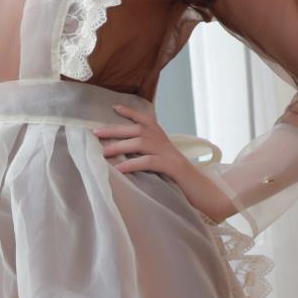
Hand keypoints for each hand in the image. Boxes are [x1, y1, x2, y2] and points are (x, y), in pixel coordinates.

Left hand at [92, 100, 231, 220]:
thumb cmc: (177, 178)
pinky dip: (132, 164)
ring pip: (140, 143)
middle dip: (114, 130)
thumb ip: (146, 153)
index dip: (129, 112)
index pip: (144, 119)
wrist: (202, 190)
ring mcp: (168, 153)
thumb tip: (122, 152)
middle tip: (95, 133)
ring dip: (119, 147)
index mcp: (161, 137)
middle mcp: (163, 141)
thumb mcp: (160, 160)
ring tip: (103, 152)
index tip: (113, 107)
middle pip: (136, 130)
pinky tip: (119, 169)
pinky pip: (148, 162)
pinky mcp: (171, 167)